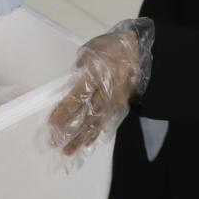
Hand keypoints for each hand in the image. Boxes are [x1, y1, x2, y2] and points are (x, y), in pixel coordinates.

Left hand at [45, 18, 153, 166]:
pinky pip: (107, 123)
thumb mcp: (94, 48)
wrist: (146, 54)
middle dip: (70, 130)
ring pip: (96, 123)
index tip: (52, 123)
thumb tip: (72, 79)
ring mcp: (115, 102)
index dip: (64, 111)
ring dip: (81, 138)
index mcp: (97, 75)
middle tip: (54, 143)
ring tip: (68, 151)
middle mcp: (106, 93)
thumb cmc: (116, 47)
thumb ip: (81, 65)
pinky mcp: (121, 107)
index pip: (77, 97)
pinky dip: (96, 134)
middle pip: (86, 114)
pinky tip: (87, 144)